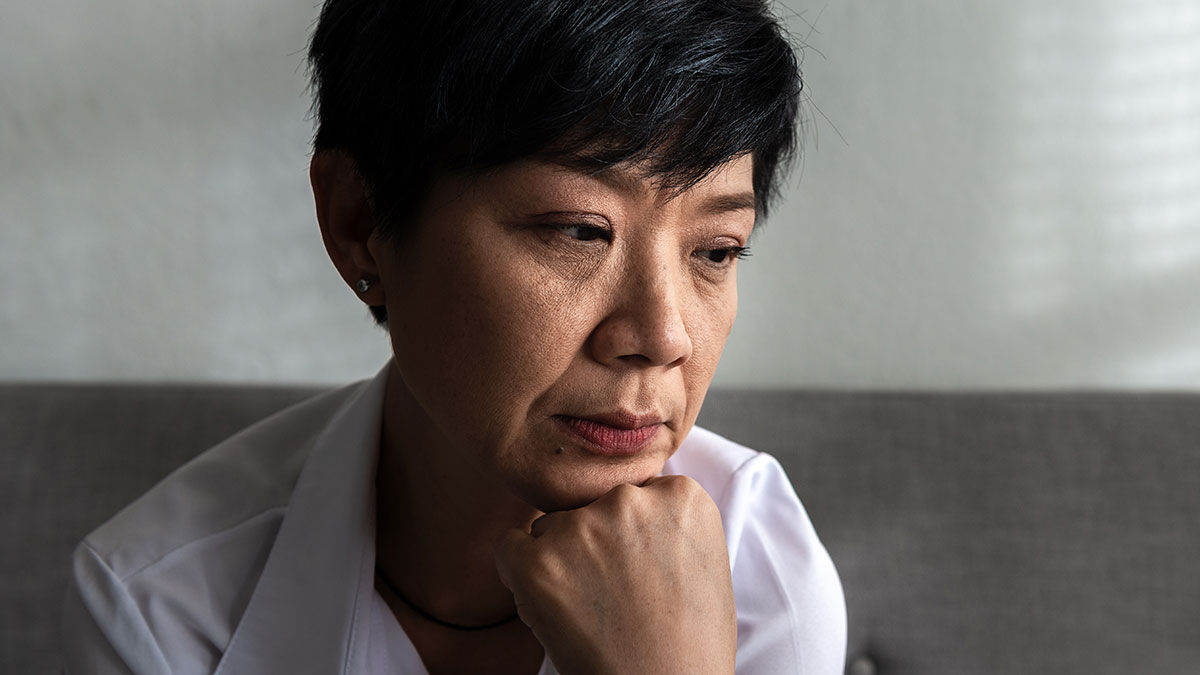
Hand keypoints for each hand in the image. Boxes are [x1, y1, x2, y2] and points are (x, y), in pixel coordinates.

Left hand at [494, 475, 735, 674]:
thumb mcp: (704, 562)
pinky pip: (509, 546)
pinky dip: (519, 573)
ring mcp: (581, 528)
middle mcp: (630, 500)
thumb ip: (667, 522)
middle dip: (596, 543)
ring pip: (552, 527)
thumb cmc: (689, 644)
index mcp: (680, 496)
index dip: (634, 537)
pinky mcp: (538, 562)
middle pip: (592, 506)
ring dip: (562, 559)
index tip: (645, 571)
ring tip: (593, 610)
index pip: (636, 494)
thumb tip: (625, 502)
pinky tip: (550, 605)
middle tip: (617, 596)